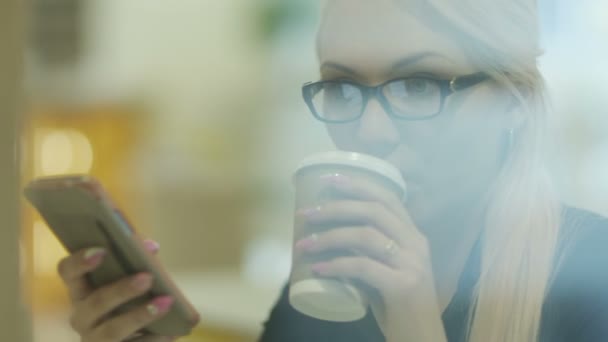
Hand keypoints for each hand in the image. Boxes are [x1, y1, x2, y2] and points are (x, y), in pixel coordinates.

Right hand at [57, 239, 175, 341]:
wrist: (127, 341)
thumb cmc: (129, 301)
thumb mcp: (128, 281)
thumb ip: (136, 261)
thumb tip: (151, 247)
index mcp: (82, 290)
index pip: (68, 272)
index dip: (80, 262)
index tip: (101, 250)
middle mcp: (82, 317)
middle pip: (95, 303)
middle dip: (122, 290)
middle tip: (147, 277)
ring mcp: (94, 340)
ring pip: (112, 330)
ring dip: (140, 315)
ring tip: (166, 302)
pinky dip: (154, 339)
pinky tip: (172, 333)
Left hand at [294, 174, 446, 341]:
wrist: (421, 338)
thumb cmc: (398, 304)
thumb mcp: (384, 270)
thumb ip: (365, 252)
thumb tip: (329, 236)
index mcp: (414, 235)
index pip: (387, 198)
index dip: (358, 184)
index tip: (328, 179)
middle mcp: (416, 244)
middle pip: (374, 210)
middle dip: (335, 207)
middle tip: (306, 213)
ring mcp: (412, 264)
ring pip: (366, 236)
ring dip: (329, 236)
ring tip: (303, 244)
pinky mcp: (403, 286)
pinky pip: (364, 268)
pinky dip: (337, 265)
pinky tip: (318, 267)